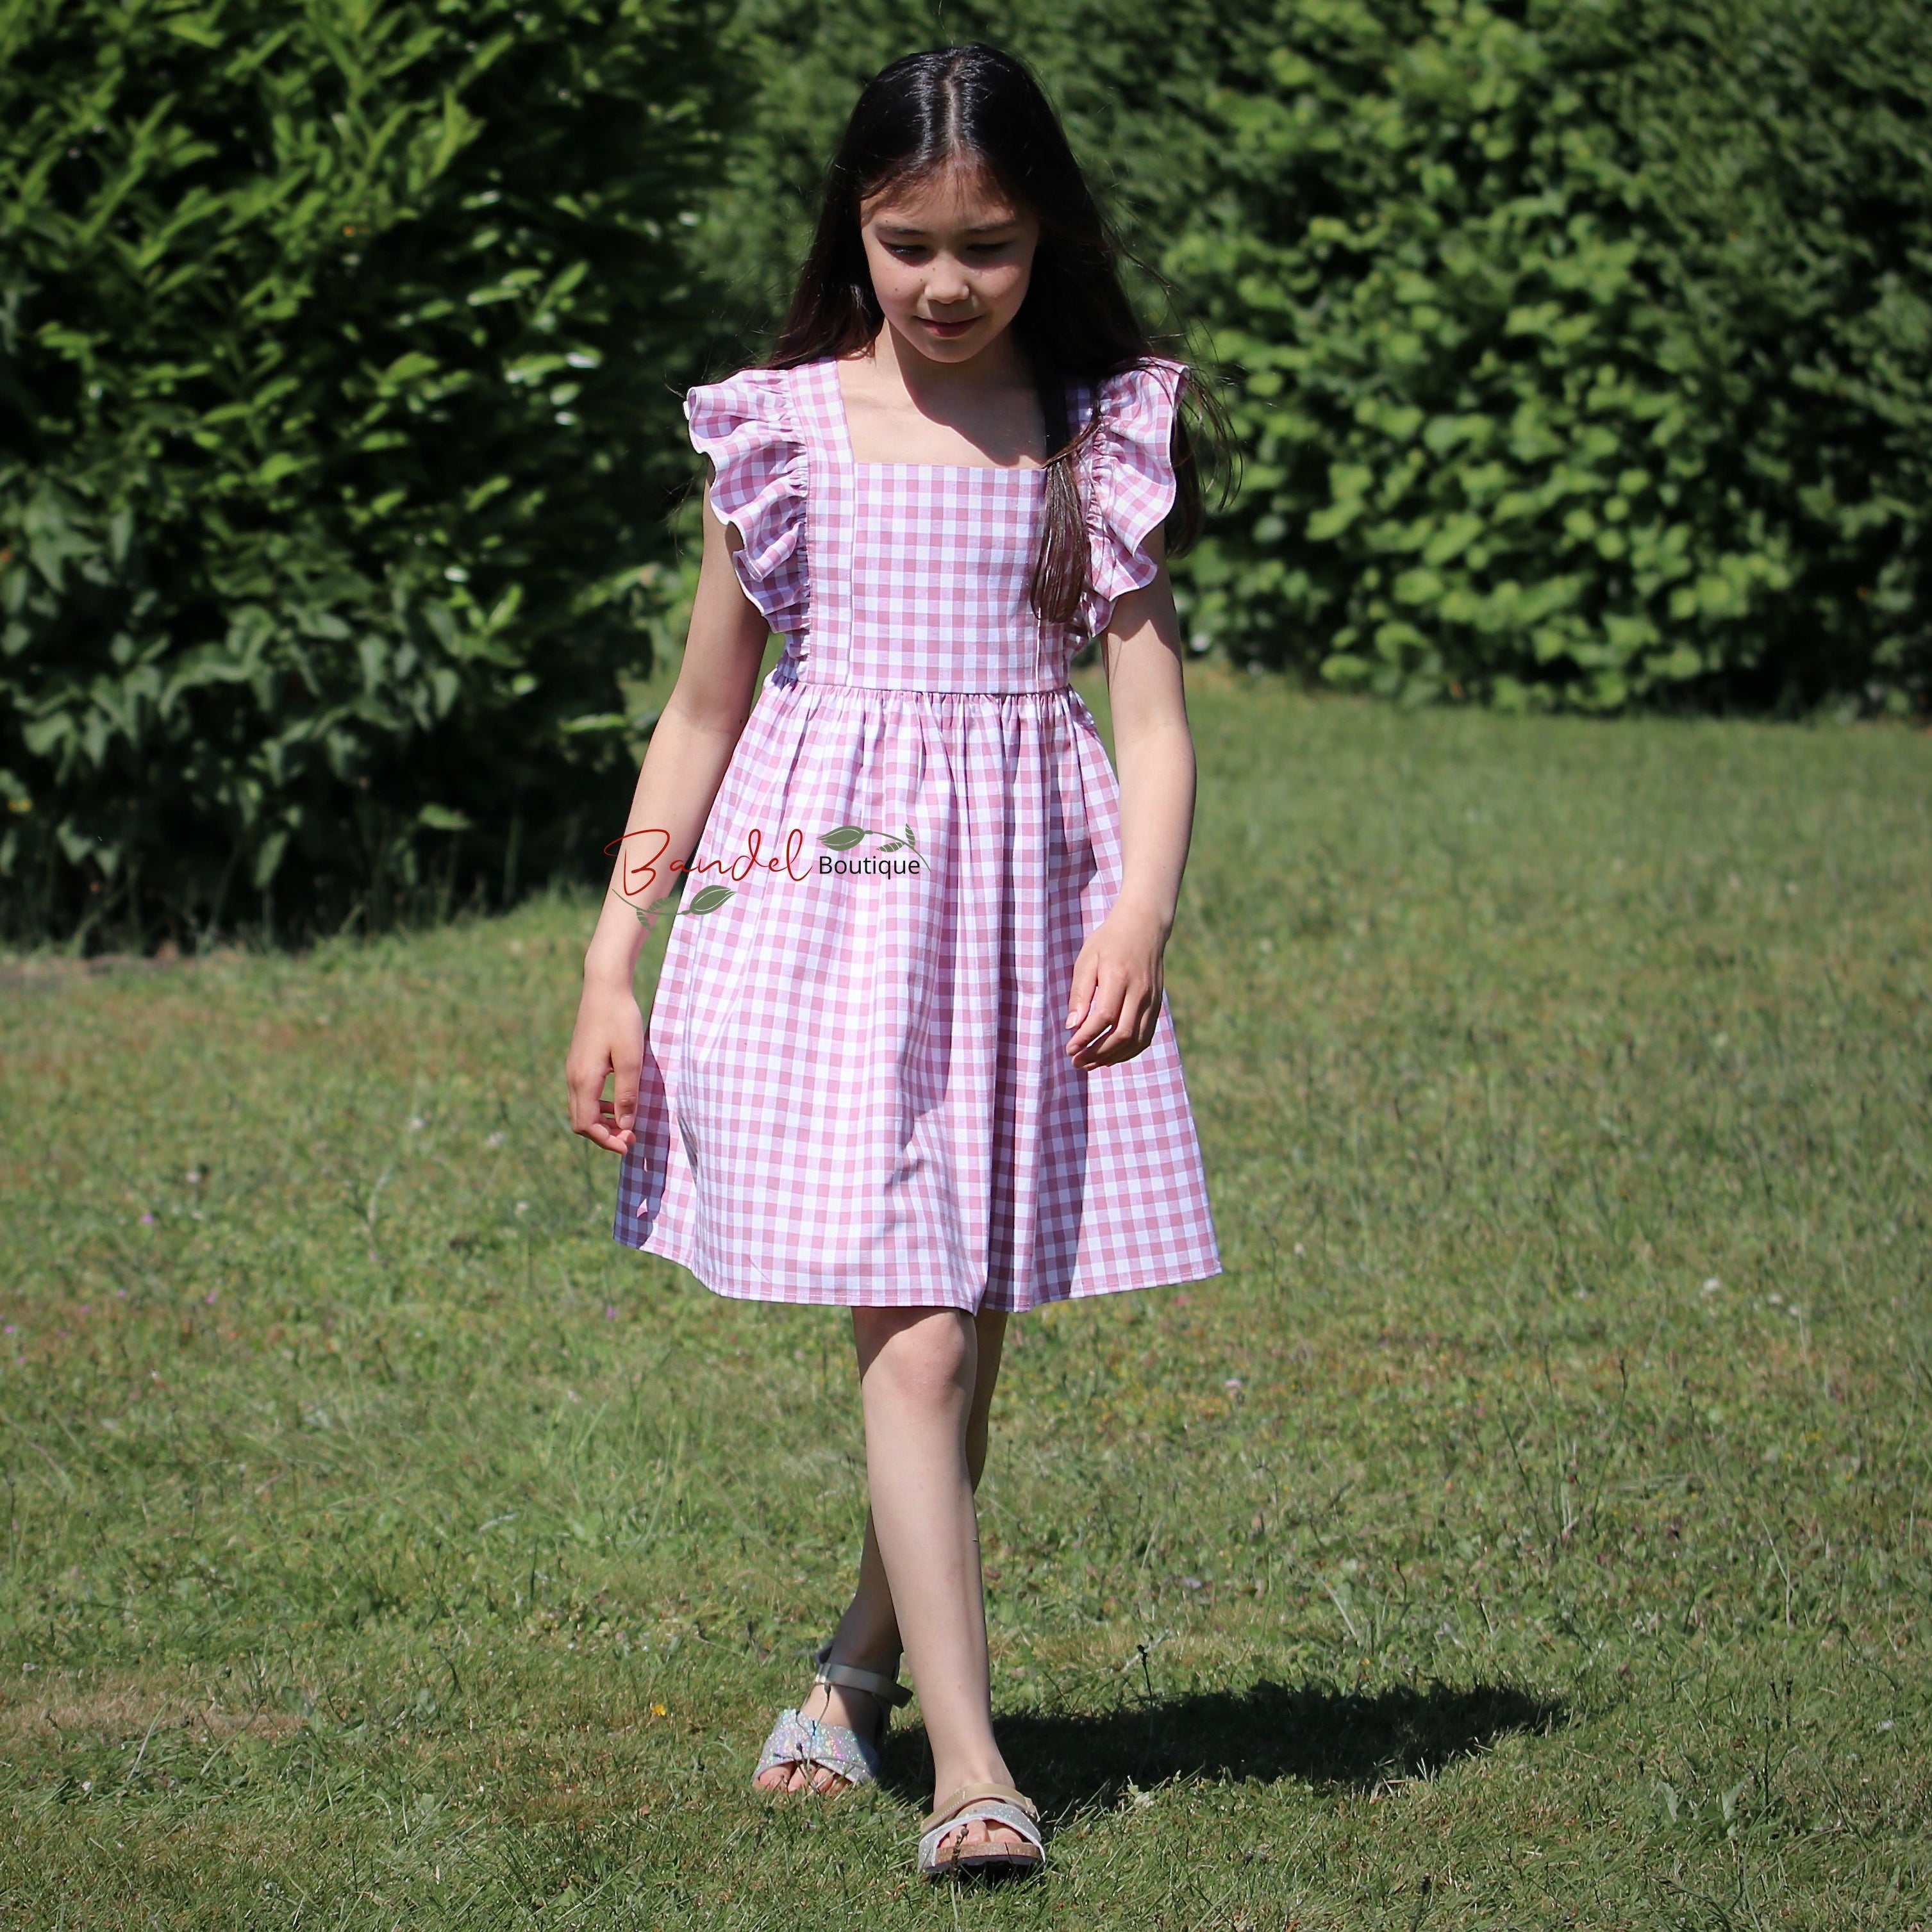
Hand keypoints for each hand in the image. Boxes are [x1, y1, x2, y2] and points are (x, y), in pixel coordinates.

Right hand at [566, 973, 647, 1152]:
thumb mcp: (631, 1059)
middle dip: (603, 1135)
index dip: (607, 1140)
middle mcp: (572, 1077)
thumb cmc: (621, 1020)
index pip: (587, 1125)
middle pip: (580, 1122)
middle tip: (630, 1137)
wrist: (605, 987)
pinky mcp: (578, 1061)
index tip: (630, 1144)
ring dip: (600, 1122)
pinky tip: (617, 1102)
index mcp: (583, 1080)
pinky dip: (597, 1107)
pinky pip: (582, 1095)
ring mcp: (572, 1069)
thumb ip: (627, 1095)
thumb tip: (625, 1126)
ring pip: (580, 1109)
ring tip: (625, 1123)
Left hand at [1064, 900, 1167, 1069]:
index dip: (1086, 1037)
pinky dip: (1129, 1051)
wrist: (1144, 926)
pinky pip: (1146, 1036)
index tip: (1070, 1048)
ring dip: (1113, 1057)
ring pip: (1136, 1040)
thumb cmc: (1109, 941)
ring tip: (1091, 1064)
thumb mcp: (1087, 959)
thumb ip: (1080, 992)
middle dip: (1097, 1053)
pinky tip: (1111, 1057)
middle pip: (1122, 1034)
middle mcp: (1140, 991)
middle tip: (1076, 1062)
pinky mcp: (1157, 1005)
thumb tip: (1072, 1026)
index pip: (1104, 1017)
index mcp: (1119, 976)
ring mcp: (1152, 999)